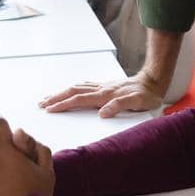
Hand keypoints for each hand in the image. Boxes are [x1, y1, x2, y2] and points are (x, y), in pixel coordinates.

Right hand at [39, 72, 166, 117]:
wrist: (153, 82)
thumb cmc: (147, 96)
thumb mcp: (137, 103)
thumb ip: (120, 106)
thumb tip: (102, 113)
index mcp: (106, 95)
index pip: (80, 99)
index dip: (64, 104)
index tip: (50, 109)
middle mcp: (101, 89)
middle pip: (73, 91)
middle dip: (56, 98)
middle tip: (41, 104)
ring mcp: (102, 86)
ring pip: (77, 87)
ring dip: (62, 92)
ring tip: (49, 98)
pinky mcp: (105, 86)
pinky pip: (84, 85)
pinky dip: (73, 88)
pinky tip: (70, 90)